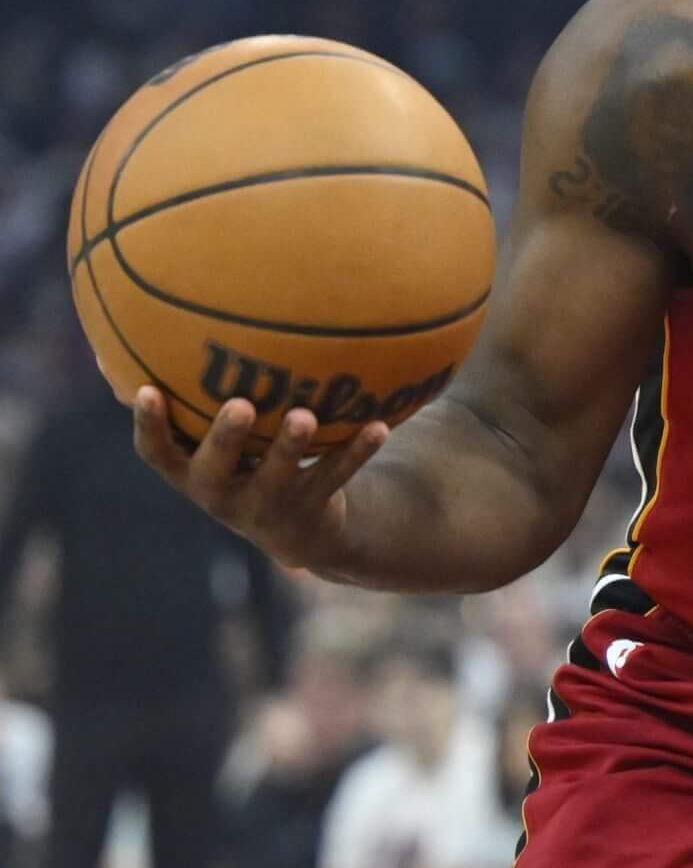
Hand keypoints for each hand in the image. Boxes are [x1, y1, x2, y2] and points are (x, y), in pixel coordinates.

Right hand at [132, 391, 387, 573]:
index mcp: (190, 471)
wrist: (294, 529)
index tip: (145, 391)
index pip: (157, 452)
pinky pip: (336, 474)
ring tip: (305, 414)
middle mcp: (222, 491)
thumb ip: (186, 397)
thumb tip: (136, 337)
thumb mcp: (208, 440)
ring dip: (291, 444)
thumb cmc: (242, 462)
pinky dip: (358, 450)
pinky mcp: (311, 505)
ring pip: (278, 474)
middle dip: (225, 438)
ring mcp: (267, 502)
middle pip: (215, 468)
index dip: (148, 425)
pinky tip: (380, 425)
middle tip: (239, 405)